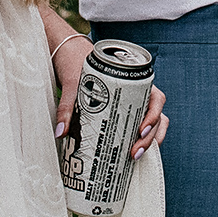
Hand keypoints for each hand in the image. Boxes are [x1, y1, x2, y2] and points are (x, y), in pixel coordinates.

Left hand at [53, 35, 170, 157]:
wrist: (72, 59)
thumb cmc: (79, 65)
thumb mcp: (73, 83)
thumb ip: (67, 107)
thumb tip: (61, 132)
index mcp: (136, 81)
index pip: (156, 99)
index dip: (154, 116)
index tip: (141, 130)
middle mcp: (140, 94)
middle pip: (156, 117)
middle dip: (150, 137)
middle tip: (135, 153)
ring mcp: (134, 105)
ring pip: (152, 125)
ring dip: (148, 142)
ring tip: (134, 157)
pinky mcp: (125, 114)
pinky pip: (139, 129)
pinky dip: (139, 142)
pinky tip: (131, 156)